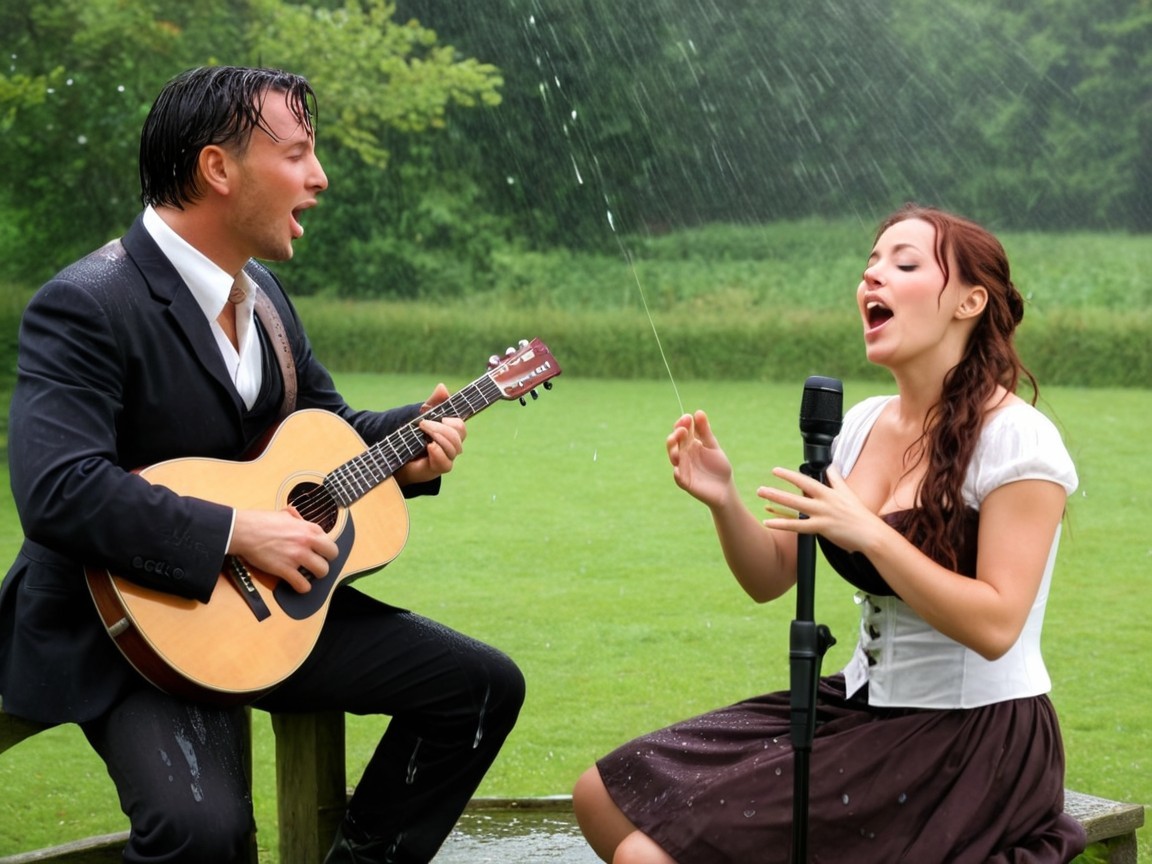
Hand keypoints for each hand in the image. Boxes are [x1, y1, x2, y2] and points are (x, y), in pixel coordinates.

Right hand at [230, 506, 338, 592]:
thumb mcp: (283, 514)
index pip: (329, 541)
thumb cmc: (260, 521)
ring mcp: (297, 556)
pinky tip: (298, 584)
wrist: (244, 531)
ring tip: (307, 574)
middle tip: (316, 563)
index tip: (317, 552)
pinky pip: (303, 585)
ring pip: (322, 571)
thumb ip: (295, 517)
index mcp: (308, 528)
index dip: (324, 548)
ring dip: (316, 575)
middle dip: (326, 560)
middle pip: (332, 555)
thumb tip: (297, 517)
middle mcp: (307, 541)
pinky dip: (302, 587)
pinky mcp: (285, 570)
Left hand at [394, 382, 466, 485]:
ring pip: (454, 448)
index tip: (438, 417)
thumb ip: (434, 402)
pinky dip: (438, 452)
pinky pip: (447, 463)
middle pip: (459, 434)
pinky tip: (429, 446)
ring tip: (423, 433)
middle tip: (423, 424)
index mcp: (451, 431)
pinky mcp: (439, 468)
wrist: (399, 456)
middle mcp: (453, 444)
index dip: (451, 420)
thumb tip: (442, 386)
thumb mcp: (423, 415)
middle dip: (441, 427)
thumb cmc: (414, 435)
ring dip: (438, 437)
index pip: (460, 425)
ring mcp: (447, 457)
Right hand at [666, 410, 736, 509]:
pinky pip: (679, 478)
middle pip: (675, 443)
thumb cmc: (717, 467)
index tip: (688, 417)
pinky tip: (677, 469)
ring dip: (673, 450)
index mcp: (690, 444)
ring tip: (676, 443)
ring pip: (674, 458)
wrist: (725, 489)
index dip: (682, 424)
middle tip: (682, 429)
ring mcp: (683, 468)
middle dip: (677, 435)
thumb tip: (698, 412)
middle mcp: (684, 455)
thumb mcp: (712, 445)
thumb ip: (705, 431)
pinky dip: (677, 473)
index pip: (682, 431)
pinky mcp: (686, 483)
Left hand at [759, 465, 884, 553]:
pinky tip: (768, 522)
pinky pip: (797, 526)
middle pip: (797, 492)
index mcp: (829, 492)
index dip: (790, 476)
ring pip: (795, 506)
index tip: (775, 471)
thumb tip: (831, 466)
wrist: (871, 534)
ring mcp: (823, 514)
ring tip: (761, 500)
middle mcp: (824, 501)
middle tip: (760, 488)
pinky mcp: (822, 528)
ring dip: (776, 501)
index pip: (806, 481)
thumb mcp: (848, 493)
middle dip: (777, 490)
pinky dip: (782, 524)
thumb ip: (837, 479)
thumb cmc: (860, 516)